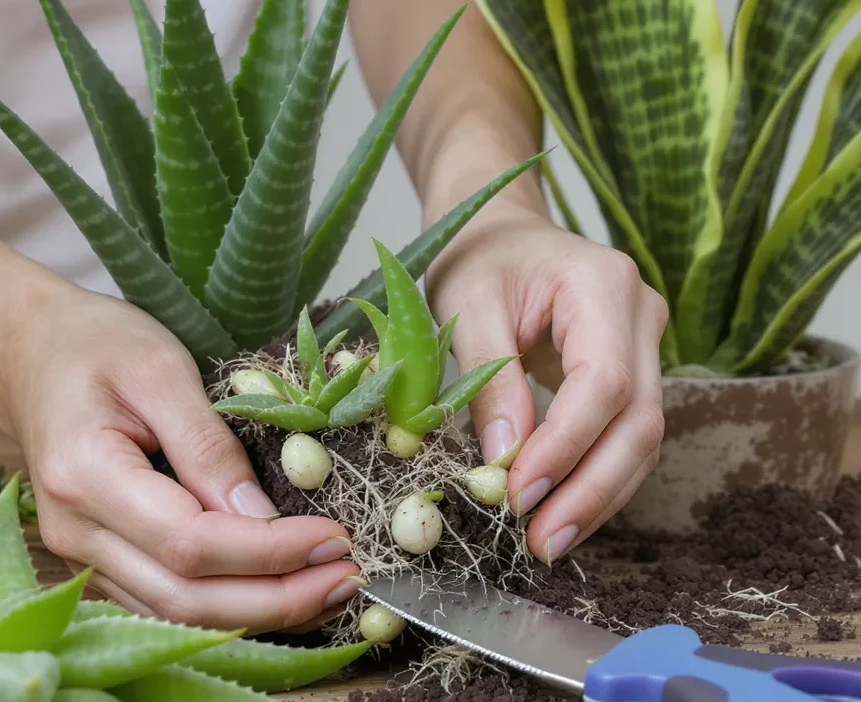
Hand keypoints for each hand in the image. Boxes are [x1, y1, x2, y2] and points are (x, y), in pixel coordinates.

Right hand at [0, 286, 360, 633]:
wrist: (29, 352)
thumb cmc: (96, 345)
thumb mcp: (161, 369)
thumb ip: (207, 444)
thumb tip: (261, 513)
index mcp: (86, 476)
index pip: (191, 543)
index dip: (269, 552)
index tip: (335, 538)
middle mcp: (76, 532)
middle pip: (185, 599)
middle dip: (277, 599)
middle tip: (347, 579)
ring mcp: (81, 553)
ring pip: (176, 613)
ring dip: (259, 612)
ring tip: (327, 588)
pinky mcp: (97, 557)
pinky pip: (164, 601)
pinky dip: (227, 604)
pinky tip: (277, 588)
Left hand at [425, 212, 667, 564]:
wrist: (501, 231)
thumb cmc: (479, 258)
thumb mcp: (466, 307)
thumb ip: (488, 379)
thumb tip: (503, 460)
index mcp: (602, 285)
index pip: (603, 382)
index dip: (566, 446)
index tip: (519, 494)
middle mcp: (641, 314)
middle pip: (639, 419)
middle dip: (591, 490)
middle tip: (542, 542)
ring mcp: (646, 343)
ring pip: (643, 437)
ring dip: (598, 496)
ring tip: (548, 541)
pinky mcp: (634, 370)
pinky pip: (626, 434)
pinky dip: (596, 477)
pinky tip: (562, 511)